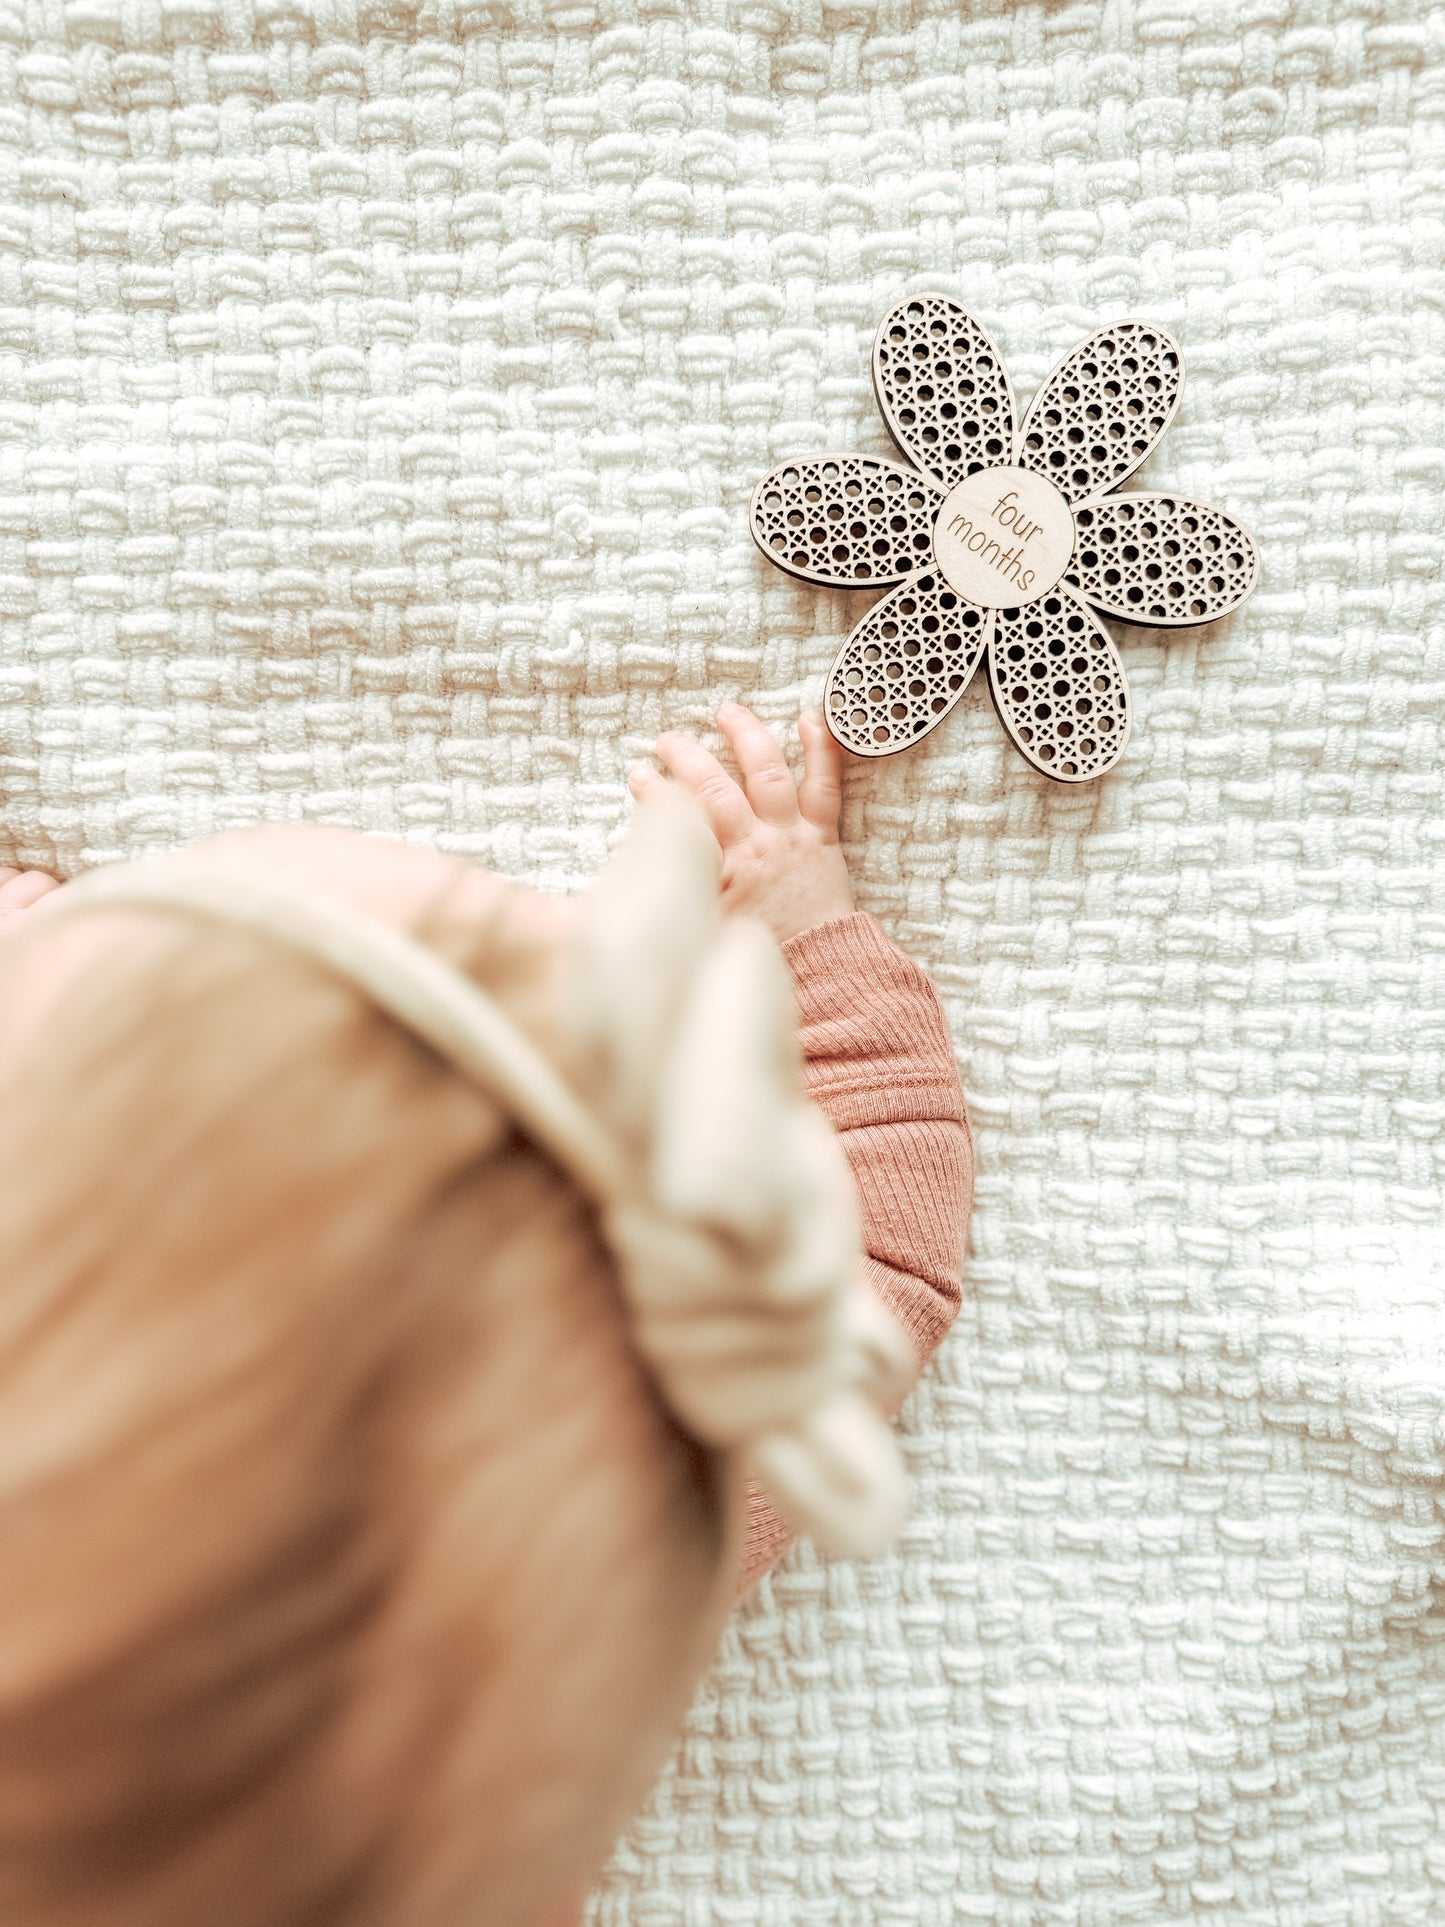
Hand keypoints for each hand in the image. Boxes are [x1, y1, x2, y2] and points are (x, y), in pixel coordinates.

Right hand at [628, 705, 854, 944]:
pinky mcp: (822, 834)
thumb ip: (684, 892)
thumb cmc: (764, 950)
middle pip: (717, 787)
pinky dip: (821, 750)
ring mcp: (792, 835)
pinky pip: (825, 786)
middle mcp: (758, 845)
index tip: (638, 776)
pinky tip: (811, 720)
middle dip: (687, 757)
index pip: (682, 821)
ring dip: (746, 736)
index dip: (656, 795)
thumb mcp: (708, 927)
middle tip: (666, 739)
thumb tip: (647, 871)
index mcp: (725, 872)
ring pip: (768, 772)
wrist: (821, 966)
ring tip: (727, 712)